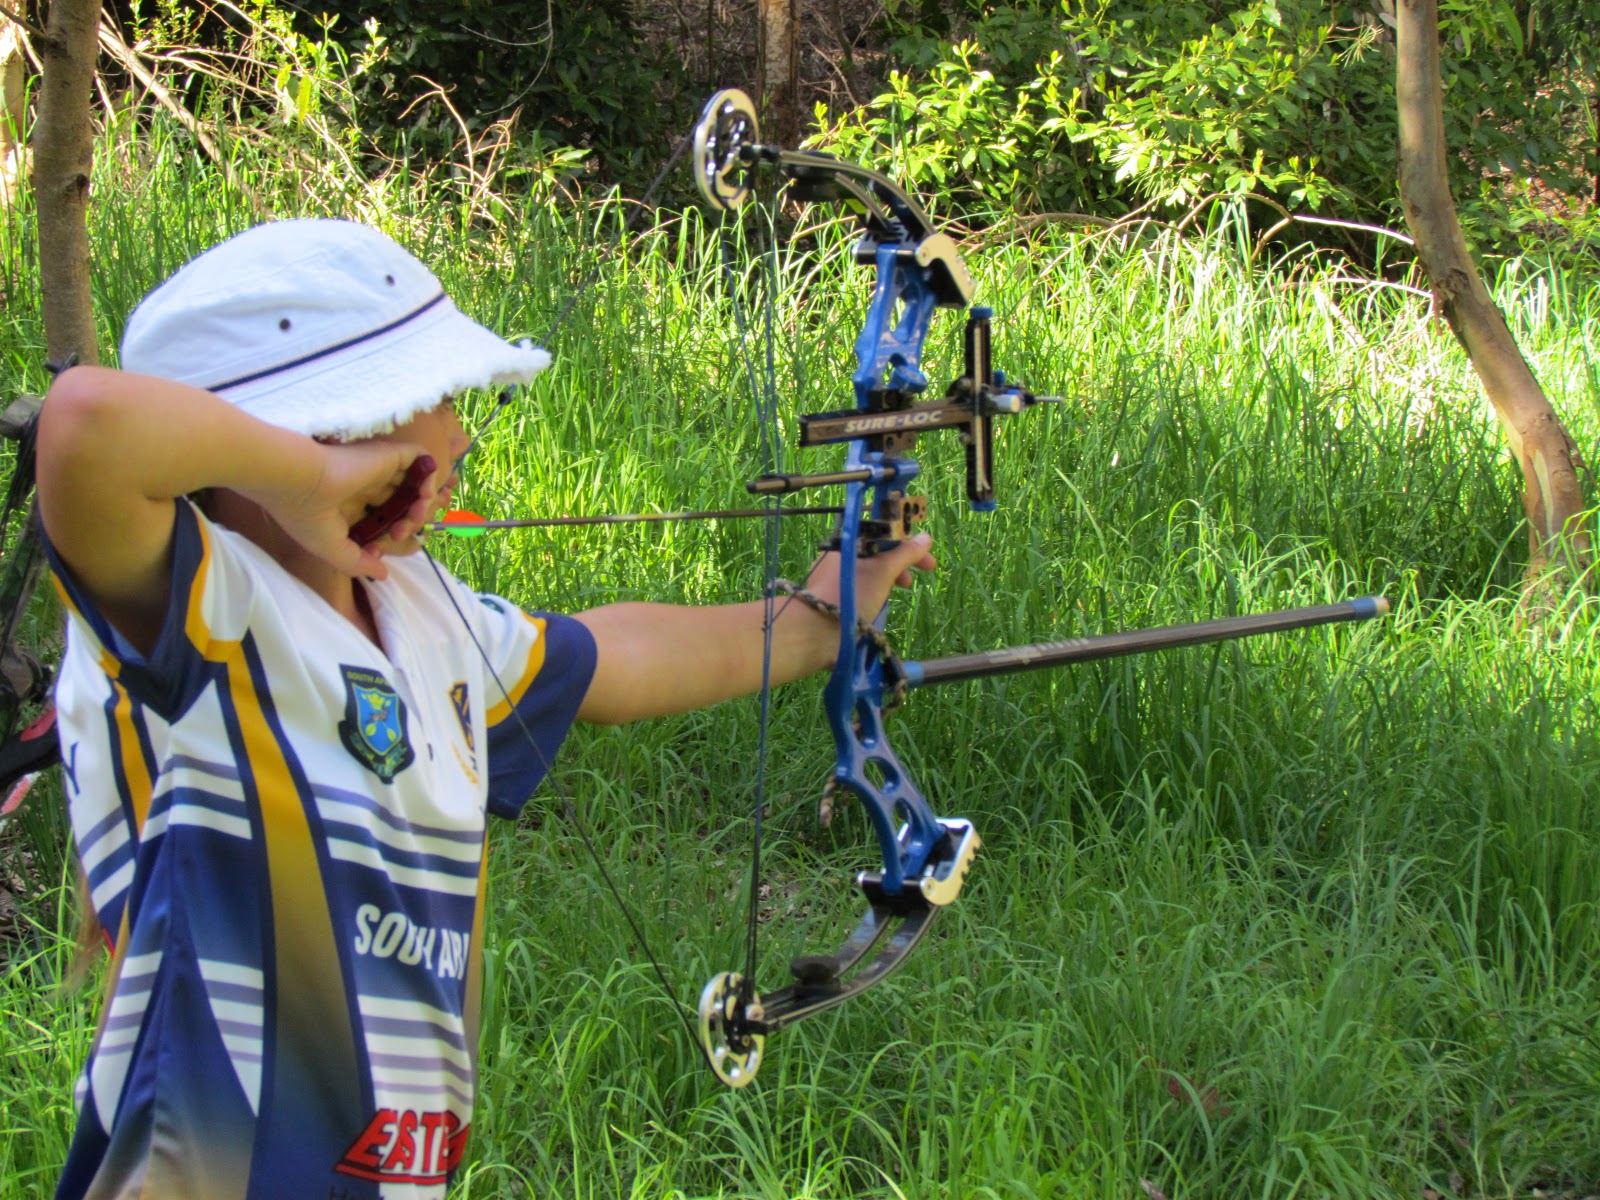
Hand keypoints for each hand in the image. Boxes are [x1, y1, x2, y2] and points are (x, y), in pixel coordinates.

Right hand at [254, 441, 437, 579]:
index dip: (390, 537)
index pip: (382, 520)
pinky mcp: (388, 455)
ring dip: (422, 504)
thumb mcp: (332, 550)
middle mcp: (364, 486)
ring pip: (414, 485)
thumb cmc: (307, 516)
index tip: (381, 548)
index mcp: (348, 505)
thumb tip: (383, 574)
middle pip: (402, 504)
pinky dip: (429, 478)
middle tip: (400, 534)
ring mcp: (377, 469)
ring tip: (414, 517)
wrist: (297, 481)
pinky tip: (422, 496)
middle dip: (410, 523)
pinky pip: (422, 460)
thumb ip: (359, 563)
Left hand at [806, 532, 937, 619]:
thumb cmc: (852, 593)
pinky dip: (878, 588)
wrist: (817, 629)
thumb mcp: (884, 571)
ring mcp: (837, 576)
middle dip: (903, 560)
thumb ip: (905, 554)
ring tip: (904, 588)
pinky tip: (883, 600)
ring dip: (892, 575)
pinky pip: (862, 585)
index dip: (908, 542)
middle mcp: (842, 555)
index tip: (926, 554)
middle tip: (925, 570)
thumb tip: (925, 537)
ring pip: (871, 570)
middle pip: (879, 552)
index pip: (884, 534)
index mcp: (850, 542)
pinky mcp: (836, 596)